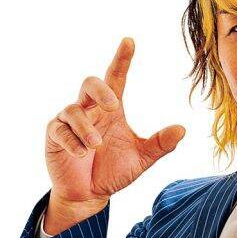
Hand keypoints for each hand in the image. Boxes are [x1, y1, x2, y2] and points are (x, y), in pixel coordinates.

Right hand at [44, 36, 185, 205]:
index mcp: (111, 111)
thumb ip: (160, 145)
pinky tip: (83, 154)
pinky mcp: (54, 136)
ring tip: (96, 145)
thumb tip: (182, 129)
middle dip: (101, 91)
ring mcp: (69, 122)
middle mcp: (90, 111)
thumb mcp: (141, 159)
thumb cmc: (113, 172)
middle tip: (114, 106)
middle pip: (90, 84)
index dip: (122, 60)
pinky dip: (73, 141)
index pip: (115, 78)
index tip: (130, 42)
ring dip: (87, 128)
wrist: (89, 195)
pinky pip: (60, 130)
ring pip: (73, 110)